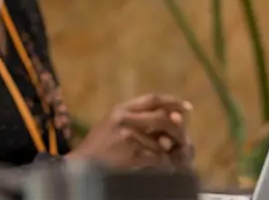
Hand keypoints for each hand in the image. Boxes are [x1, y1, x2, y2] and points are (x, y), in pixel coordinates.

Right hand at [67, 93, 191, 168]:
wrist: (81, 166)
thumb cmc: (99, 148)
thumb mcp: (114, 125)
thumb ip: (139, 119)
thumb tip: (176, 118)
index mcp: (120, 109)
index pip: (153, 98)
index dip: (173, 102)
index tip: (187, 108)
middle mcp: (124, 119)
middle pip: (162, 118)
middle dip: (177, 130)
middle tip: (183, 141)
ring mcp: (127, 137)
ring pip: (162, 143)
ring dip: (170, 153)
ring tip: (169, 159)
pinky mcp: (131, 155)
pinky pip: (158, 159)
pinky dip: (164, 166)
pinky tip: (162, 169)